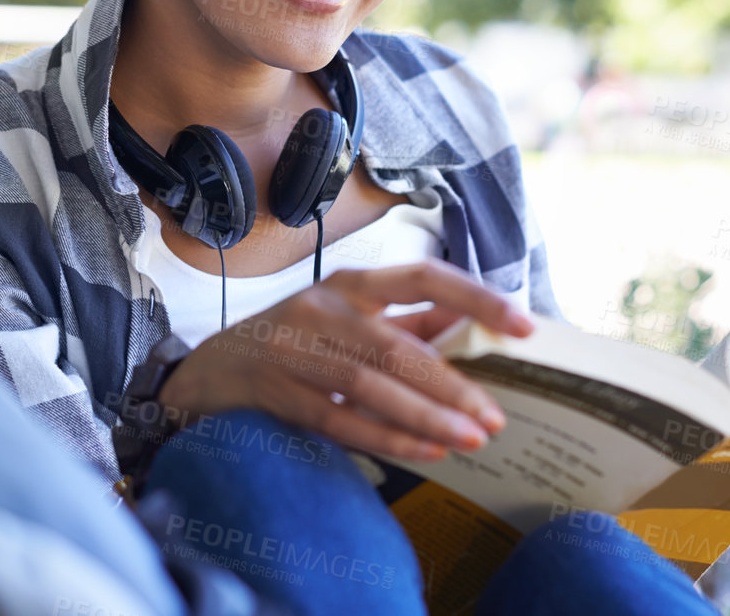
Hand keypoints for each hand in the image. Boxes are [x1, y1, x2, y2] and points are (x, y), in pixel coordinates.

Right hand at [155, 258, 536, 462]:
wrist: (206, 372)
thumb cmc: (293, 343)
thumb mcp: (348, 320)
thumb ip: (407, 324)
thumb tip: (471, 326)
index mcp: (351, 284)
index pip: (423, 277)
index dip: (476, 298)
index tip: (523, 325)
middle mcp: (322, 308)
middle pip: (397, 344)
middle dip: (452, 383)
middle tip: (495, 416)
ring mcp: (293, 350)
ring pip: (369, 383)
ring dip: (426, 414)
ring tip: (471, 438)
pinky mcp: (274, 391)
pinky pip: (337, 419)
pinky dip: (385, 437)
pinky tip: (426, 451)